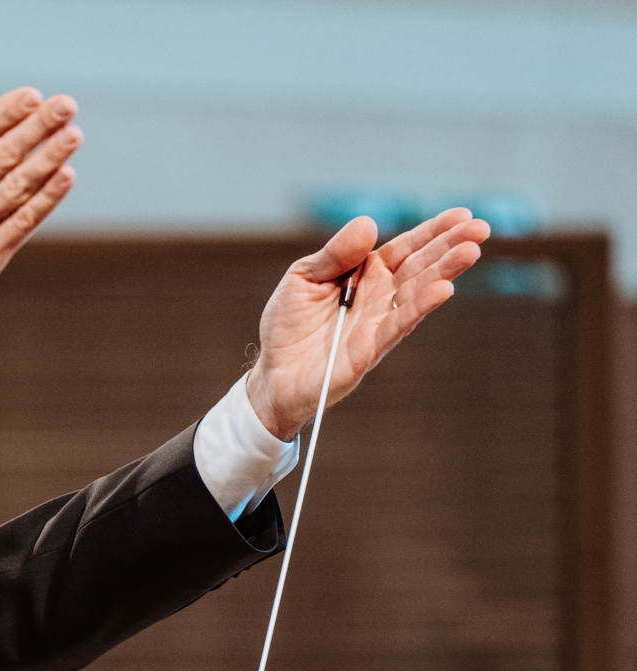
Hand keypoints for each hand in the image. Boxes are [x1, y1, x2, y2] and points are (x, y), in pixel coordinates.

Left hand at [246, 208, 489, 439]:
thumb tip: (368, 223)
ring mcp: (378, 324)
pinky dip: (418, 308)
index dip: (433, 232)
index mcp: (366, 275)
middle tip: (480, 229)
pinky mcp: (368, 351)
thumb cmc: (288, 325)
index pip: (405, 249)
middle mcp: (379, 298)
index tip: (462, 215)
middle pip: (420, 268)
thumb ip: (335, 253)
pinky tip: (442, 290)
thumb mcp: (303, 277)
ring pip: (416, 294)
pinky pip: (396, 326)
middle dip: (449, 247)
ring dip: (443, 273)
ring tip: (470, 252)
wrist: (271, 373)